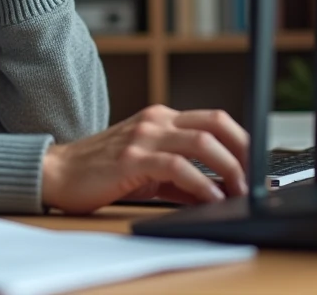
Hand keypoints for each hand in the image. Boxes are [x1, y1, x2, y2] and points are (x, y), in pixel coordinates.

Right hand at [40, 105, 248, 213]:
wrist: (58, 172)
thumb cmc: (102, 171)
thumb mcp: (149, 169)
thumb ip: (182, 176)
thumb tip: (219, 191)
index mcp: (162, 118)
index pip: (214, 118)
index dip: (242, 139)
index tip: (258, 164)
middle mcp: (156, 121)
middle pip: (215, 123)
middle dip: (243, 150)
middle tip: (256, 178)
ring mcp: (144, 137)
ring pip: (202, 142)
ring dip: (228, 168)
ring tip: (239, 190)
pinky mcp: (132, 158)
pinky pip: (177, 167)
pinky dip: (201, 183)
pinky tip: (211, 199)